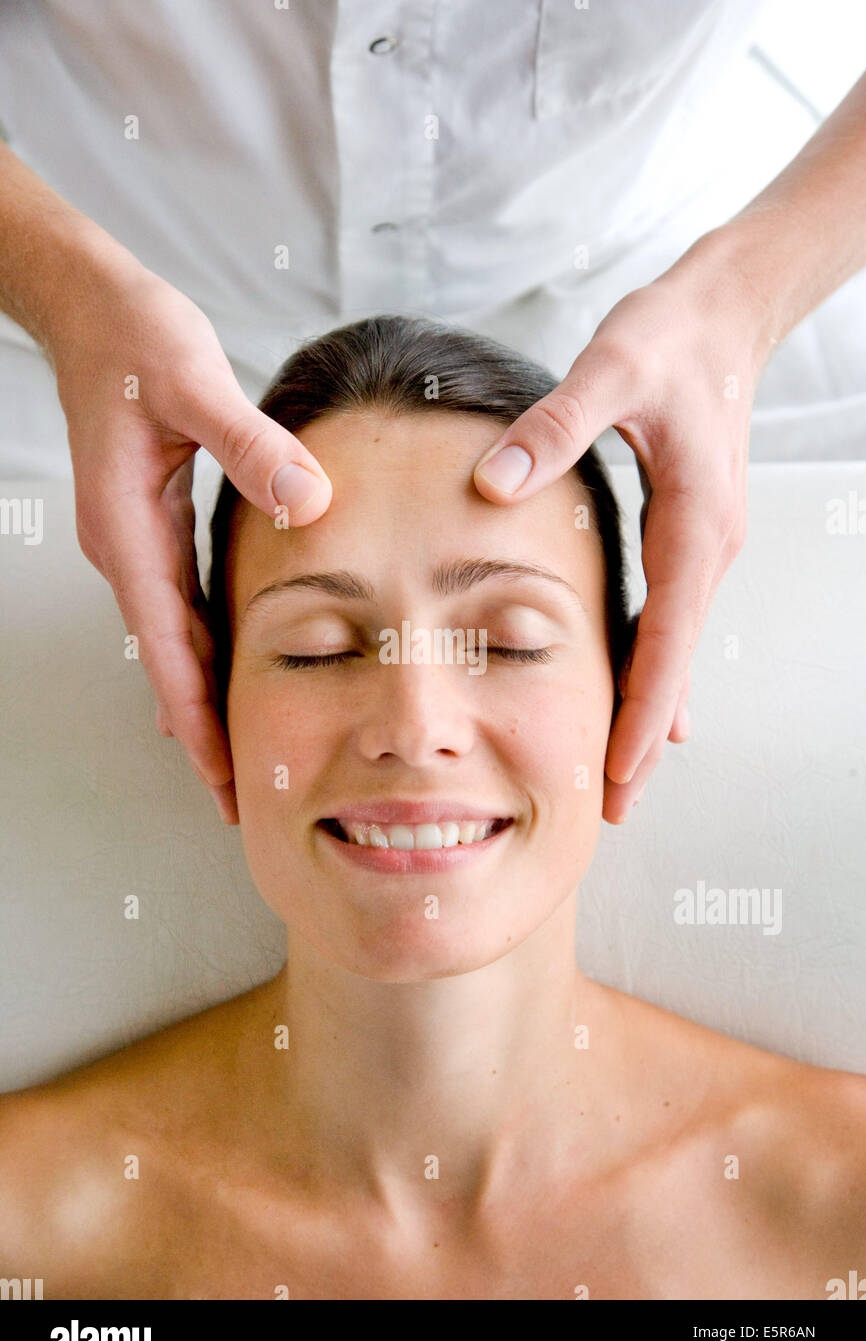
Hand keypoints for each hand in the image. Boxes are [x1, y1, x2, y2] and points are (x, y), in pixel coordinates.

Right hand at [49, 263, 332, 822]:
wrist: (92, 307)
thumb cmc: (135, 340)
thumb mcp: (197, 383)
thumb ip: (253, 445)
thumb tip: (308, 502)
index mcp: (130, 531)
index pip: (167, 647)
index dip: (196, 718)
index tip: (220, 780)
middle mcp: (129, 548)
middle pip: (168, 662)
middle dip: (200, 731)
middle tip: (238, 798)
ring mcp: (138, 540)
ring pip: (174, 640)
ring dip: (203, 697)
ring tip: (239, 755)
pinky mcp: (154, 524)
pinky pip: (182, 606)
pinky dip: (206, 650)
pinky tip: (233, 672)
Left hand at [472, 235, 772, 823]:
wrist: (722, 312)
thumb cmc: (671, 338)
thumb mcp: (611, 368)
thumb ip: (554, 426)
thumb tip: (493, 484)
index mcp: (692, 524)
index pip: (669, 638)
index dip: (644, 708)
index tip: (624, 770)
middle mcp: (705, 547)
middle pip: (675, 664)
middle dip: (646, 736)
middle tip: (617, 806)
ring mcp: (699, 546)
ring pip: (673, 649)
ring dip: (648, 711)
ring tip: (622, 775)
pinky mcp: (684, 536)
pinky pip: (668, 620)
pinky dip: (652, 667)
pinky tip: (640, 700)